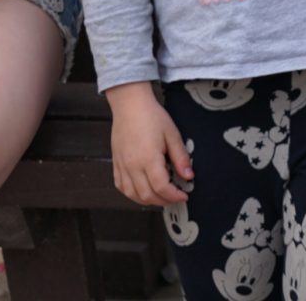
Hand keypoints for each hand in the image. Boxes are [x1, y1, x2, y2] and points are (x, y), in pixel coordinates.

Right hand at [104, 83, 194, 206]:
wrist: (130, 104)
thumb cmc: (151, 116)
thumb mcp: (172, 134)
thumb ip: (180, 157)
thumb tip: (189, 176)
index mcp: (148, 158)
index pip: (161, 187)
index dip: (174, 196)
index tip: (184, 195)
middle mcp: (133, 165)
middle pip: (147, 195)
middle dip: (164, 201)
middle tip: (175, 197)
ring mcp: (122, 166)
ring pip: (133, 195)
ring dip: (148, 200)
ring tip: (161, 196)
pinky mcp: (116, 163)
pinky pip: (122, 187)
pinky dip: (133, 194)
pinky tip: (143, 190)